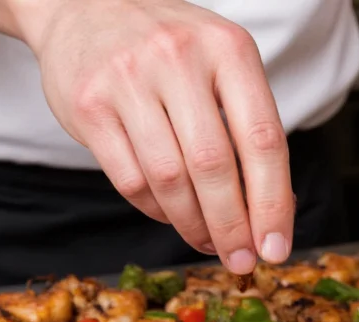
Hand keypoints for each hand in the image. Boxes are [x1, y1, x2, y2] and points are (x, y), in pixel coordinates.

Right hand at [16, 0, 292, 272]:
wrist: (83, 8)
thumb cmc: (169, 50)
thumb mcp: (221, 65)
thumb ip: (249, 127)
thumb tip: (275, 210)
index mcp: (228, 49)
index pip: (263, 140)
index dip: (272, 203)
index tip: (275, 247)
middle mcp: (179, 58)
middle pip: (214, 166)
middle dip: (232, 226)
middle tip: (241, 260)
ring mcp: (129, 79)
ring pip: (170, 179)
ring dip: (193, 225)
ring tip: (208, 242)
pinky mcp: (90, 105)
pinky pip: (131, 180)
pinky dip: (157, 210)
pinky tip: (171, 214)